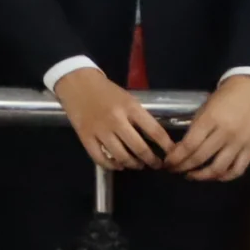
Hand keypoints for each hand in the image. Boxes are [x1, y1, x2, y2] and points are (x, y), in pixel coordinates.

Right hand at [54, 65, 172, 170]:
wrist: (77, 83)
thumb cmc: (106, 91)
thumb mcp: (128, 99)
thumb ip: (139, 117)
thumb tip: (154, 139)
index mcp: (130, 107)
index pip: (154, 131)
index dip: (166, 146)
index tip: (172, 155)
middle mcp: (116, 120)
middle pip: (139, 148)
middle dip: (151, 160)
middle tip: (156, 164)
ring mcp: (99, 130)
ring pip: (121, 156)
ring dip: (133, 164)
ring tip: (138, 165)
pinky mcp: (85, 137)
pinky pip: (100, 158)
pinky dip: (112, 166)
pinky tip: (118, 165)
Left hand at [167, 73, 249, 180]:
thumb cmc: (223, 98)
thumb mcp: (204, 108)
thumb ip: (194, 129)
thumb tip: (180, 150)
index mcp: (210, 119)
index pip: (189, 145)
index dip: (176, 157)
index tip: (167, 163)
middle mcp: (225, 133)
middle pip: (201, 157)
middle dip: (183, 167)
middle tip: (174, 170)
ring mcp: (240, 142)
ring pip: (219, 168)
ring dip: (202, 176)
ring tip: (191, 176)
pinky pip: (238, 169)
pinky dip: (226, 177)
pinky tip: (215, 176)